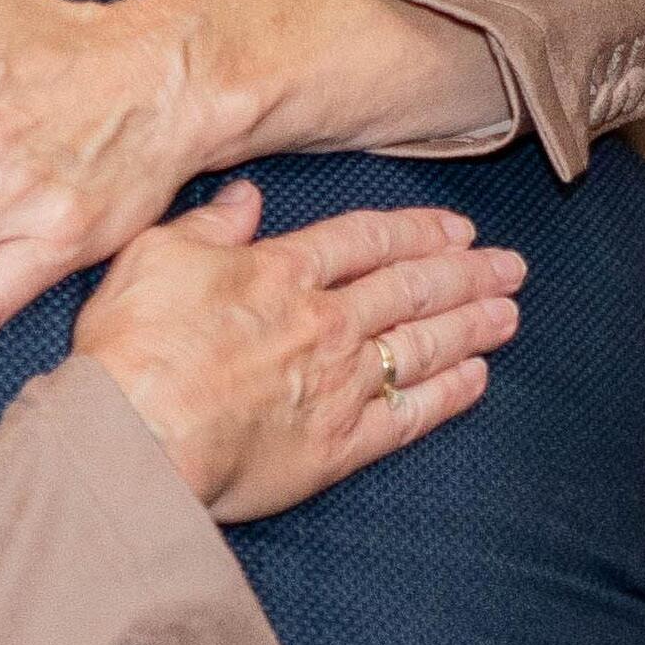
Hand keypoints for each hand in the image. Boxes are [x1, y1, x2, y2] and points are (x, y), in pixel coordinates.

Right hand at [72, 181, 520, 522]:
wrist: (136, 436)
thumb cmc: (132, 346)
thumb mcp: (154, 257)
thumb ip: (208, 227)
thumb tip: (245, 198)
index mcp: (280, 271)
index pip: (365, 240)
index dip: (416, 231)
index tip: (455, 229)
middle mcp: (323, 322)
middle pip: (411, 289)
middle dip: (466, 273)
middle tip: (512, 266)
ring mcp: (338, 385)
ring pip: (423, 345)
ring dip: (471, 325)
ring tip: (510, 312)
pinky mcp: (338, 446)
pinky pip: (409, 415)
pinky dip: (448, 395)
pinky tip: (476, 378)